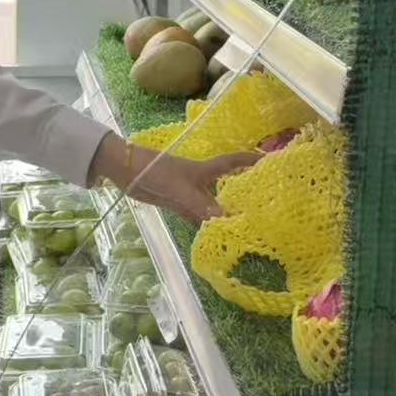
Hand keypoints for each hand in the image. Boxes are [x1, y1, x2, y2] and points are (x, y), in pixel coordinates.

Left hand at [91, 133, 257, 222]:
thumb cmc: (154, 172)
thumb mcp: (179, 189)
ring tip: (243, 228)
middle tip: (263, 210)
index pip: (233, 163)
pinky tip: (213, 235)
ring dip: (224, 215)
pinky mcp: (176, 203)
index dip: (251, 160)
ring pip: (211, 205)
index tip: (271, 161)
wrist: (124, 170)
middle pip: (225, 190)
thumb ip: (200, 205)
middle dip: (242, 197)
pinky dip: (205, 224)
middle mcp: (200, 182)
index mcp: (204, 171)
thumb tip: (226, 221)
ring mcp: (188, 194)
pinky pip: (196, 215)